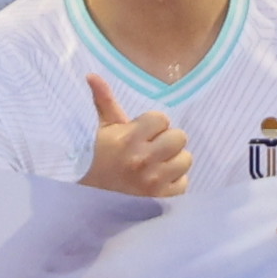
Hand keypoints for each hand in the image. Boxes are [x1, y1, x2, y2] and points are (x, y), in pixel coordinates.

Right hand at [81, 98, 197, 202]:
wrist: (90, 202)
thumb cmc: (99, 161)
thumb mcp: (102, 131)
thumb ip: (104, 101)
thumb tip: (92, 75)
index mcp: (128, 140)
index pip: (161, 119)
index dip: (153, 125)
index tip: (142, 134)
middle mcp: (143, 160)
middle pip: (179, 137)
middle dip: (167, 141)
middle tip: (152, 149)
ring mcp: (154, 182)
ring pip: (186, 159)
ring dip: (174, 161)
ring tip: (157, 166)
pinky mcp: (163, 199)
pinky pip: (185, 181)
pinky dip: (175, 182)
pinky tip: (159, 182)